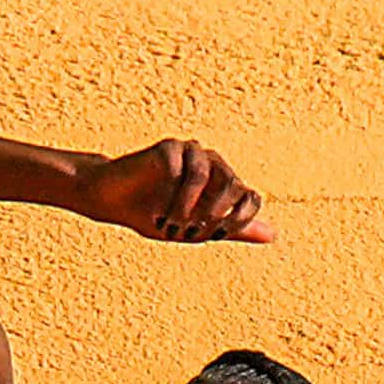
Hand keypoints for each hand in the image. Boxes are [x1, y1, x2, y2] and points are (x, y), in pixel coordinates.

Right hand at [73, 138, 273, 244]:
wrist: (111, 201)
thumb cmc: (152, 214)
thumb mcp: (195, 229)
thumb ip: (231, 230)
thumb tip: (273, 235)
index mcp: (223, 182)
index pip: (250, 198)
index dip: (236, 221)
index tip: (212, 236)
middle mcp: (212, 164)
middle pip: (233, 184)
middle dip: (212, 214)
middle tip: (188, 232)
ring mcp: (191, 152)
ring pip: (206, 175)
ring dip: (188, 207)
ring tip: (170, 224)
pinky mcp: (169, 147)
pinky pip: (180, 170)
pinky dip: (170, 195)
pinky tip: (156, 209)